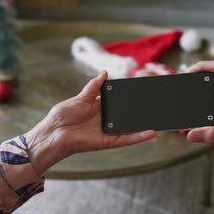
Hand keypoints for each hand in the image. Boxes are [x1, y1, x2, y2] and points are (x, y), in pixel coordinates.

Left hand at [26, 71, 156, 175]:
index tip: (142, 91)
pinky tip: (151, 132)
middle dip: (140, 110)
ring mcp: (108, 131)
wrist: (54, 132)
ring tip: (159, 118)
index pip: (118, 101)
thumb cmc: (63, 115)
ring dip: (144, 124)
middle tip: (156, 103)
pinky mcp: (108, 142)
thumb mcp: (81, 97)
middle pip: (126, 114)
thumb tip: (105, 72)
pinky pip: (127, 139)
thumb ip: (94, 86)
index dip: (128, 97)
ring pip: (130, 127)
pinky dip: (139, 137)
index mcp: (99, 107)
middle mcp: (106, 119)